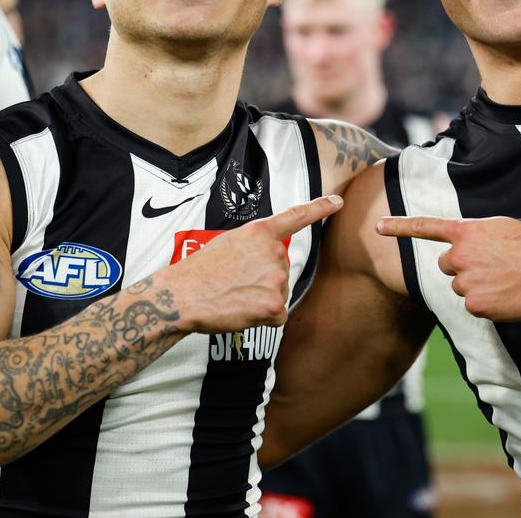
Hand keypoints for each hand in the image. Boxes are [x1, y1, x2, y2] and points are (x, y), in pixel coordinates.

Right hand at [174, 195, 342, 332]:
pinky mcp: (274, 305)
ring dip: (261, 298)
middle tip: (235, 282)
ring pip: (279, 293)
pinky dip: (262, 318)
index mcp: (259, 233)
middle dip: (263, 279)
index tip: (337, 203)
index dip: (319, 209)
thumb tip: (266, 261)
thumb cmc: (200, 271)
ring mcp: (276, 279)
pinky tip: (242, 311)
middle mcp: (272, 252)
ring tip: (234, 295)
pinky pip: (277, 315)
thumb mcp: (228, 243)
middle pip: (281, 269)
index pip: (295, 217)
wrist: (183, 295)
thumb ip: (254, 246)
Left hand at [376, 214, 520, 320]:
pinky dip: (487, 302)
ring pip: (460, 285)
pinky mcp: (474, 304)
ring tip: (503, 279)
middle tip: (491, 266)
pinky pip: (472, 304)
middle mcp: (460, 255)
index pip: (426, 227)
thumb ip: (476, 235)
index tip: (378, 226)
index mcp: (466, 232)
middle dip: (463, 266)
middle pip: (446, 264)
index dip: (400, 227)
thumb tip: (465, 245)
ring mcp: (465, 281)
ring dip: (476, 284)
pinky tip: (505, 294)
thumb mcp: (501, 228)